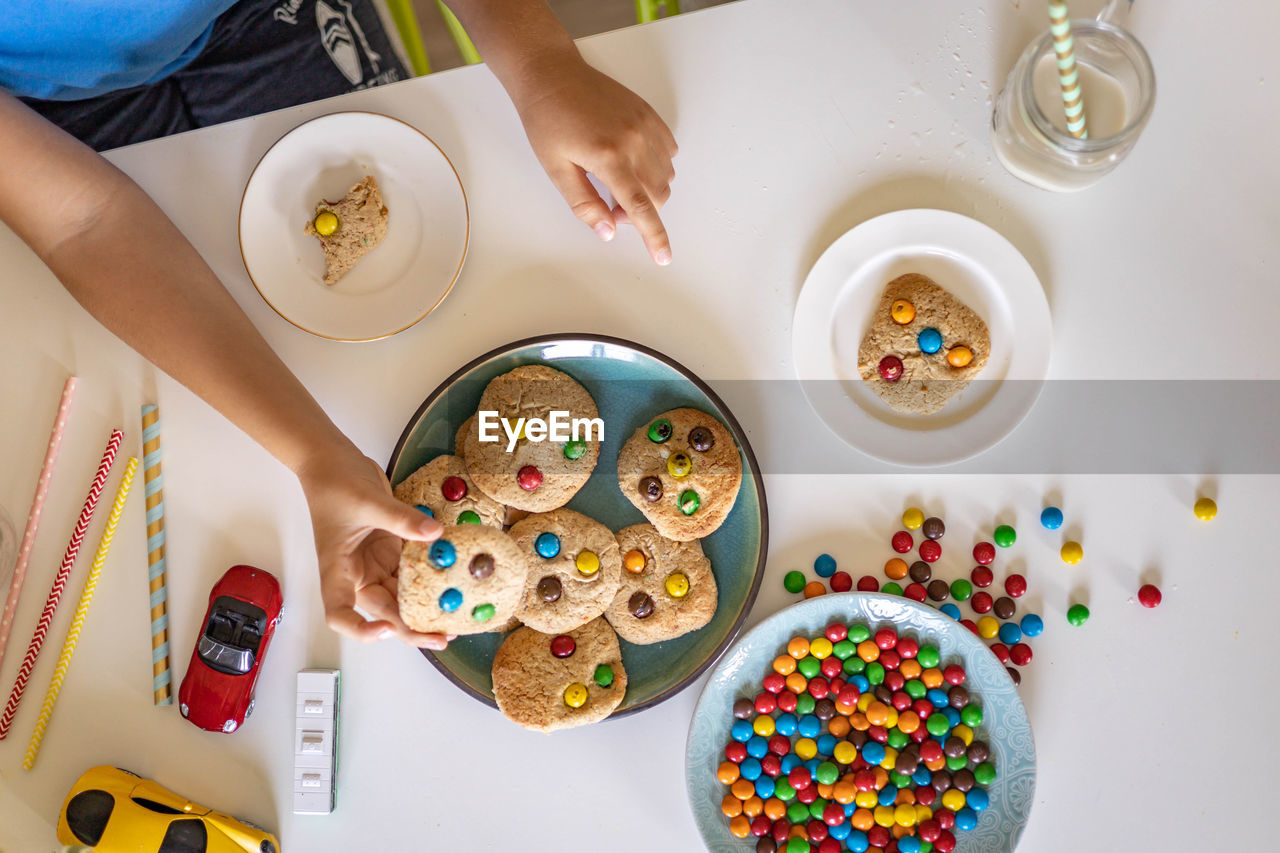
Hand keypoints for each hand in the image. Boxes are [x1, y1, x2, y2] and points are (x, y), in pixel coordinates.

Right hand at [297, 449, 447, 647]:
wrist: (333, 460)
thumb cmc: (334, 483)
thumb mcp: (368, 501)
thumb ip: (401, 519)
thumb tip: (435, 534)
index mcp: (338, 570)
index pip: (340, 614)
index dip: (361, 630)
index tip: (387, 629)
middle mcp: (357, 574)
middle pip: (382, 612)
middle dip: (411, 627)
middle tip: (441, 636)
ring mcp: (376, 564)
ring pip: (402, 595)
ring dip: (425, 607)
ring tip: (454, 619)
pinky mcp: (391, 550)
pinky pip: (414, 570)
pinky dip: (431, 577)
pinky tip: (453, 582)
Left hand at [513, 53, 677, 264]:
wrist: (552, 75)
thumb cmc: (547, 119)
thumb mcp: (555, 168)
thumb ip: (584, 203)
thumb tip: (607, 230)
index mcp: (608, 156)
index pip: (640, 207)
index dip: (654, 237)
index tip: (663, 256)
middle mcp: (634, 140)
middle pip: (658, 194)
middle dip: (642, 213)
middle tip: (611, 207)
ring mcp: (645, 125)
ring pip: (666, 175)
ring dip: (650, 191)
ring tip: (618, 183)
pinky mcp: (649, 114)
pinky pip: (668, 151)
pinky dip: (658, 166)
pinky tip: (633, 164)